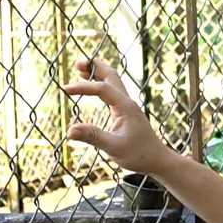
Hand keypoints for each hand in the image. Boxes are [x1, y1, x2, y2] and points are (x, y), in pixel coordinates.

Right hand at [62, 58, 174, 175]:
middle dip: (94, 67)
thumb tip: (70, 130)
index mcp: (125, 106)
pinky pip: (113, 91)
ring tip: (81, 69)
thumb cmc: (139, 155)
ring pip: (113, 81)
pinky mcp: (126, 111)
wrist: (157, 160)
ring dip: (98, 73)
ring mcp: (127, 105)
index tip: (65, 89)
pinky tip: (93, 88)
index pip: (102, 89)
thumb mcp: (113, 147)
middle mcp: (127, 102)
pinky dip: (101, 83)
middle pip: (111, 75)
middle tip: (77, 63)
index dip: (83, 87)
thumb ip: (92, 137)